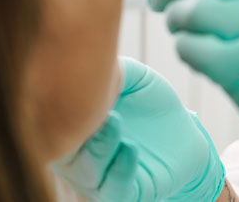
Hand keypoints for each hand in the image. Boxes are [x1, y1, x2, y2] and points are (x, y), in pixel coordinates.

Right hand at [54, 57, 224, 201]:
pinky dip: (120, 170)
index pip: (53, 126)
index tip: (73, 87)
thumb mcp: (131, 79)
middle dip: (77, 131)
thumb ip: (109, 70)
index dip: (57, 111)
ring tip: (113, 122)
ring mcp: (101, 178)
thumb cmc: (150, 103)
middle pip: (64, 154)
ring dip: (98, 149)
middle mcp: (80, 159)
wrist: (185, 129)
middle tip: (93, 108)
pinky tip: (130, 147)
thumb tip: (87, 52)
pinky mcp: (129, 193)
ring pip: (87, 174)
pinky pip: (116, 190)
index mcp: (73, 131)